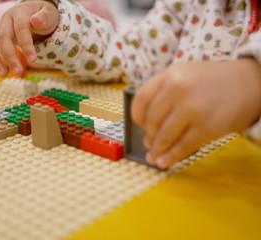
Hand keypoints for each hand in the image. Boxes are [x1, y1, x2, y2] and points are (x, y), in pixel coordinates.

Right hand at [0, 1, 58, 76]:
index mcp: (20, 13)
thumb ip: (44, 17)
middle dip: (10, 56)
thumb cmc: (44, 14)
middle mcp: (6, 20)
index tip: (33, 60)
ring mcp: (0, 29)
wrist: (35, 11)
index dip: (26, 45)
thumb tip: (36, 20)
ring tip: (4, 74)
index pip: (21, 29)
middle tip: (18, 72)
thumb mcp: (49, 13)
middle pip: (2, 38)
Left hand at [131, 60, 260, 168]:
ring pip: (165, 136)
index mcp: (170, 74)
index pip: (141, 98)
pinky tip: (164, 162)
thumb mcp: (185, 74)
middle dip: (149, 136)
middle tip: (149, 143)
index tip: (140, 124)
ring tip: (154, 157)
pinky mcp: (208, 127)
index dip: (137, 116)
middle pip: (152, 121)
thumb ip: (164, 91)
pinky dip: (171, 157)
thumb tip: (147, 123)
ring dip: (157, 150)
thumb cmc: (213, 80)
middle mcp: (178, 89)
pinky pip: (183, 146)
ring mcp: (193, 109)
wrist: (251, 82)